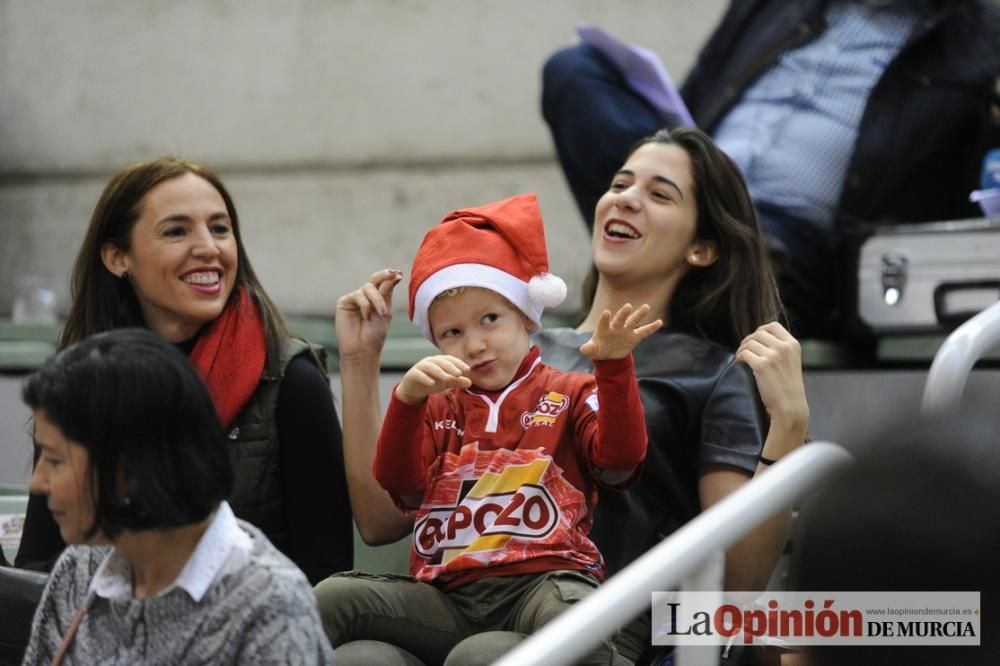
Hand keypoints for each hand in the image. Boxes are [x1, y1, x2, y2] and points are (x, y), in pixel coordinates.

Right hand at [335, 269, 402, 359]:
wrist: (363, 349)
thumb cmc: (375, 334)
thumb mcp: (385, 311)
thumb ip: (387, 293)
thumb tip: (395, 274)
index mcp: (377, 299)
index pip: (383, 283)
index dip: (390, 276)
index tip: (399, 274)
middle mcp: (365, 297)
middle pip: (374, 279)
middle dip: (384, 275)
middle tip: (393, 274)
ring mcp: (354, 299)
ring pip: (368, 288)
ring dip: (377, 300)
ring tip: (382, 314)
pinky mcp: (344, 302)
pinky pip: (358, 295)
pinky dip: (365, 306)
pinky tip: (366, 318)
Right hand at [396, 355, 471, 404]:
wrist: (413, 389)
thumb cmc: (432, 382)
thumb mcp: (446, 383)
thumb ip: (457, 381)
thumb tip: (470, 382)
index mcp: (439, 361)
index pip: (450, 359)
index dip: (458, 363)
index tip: (467, 369)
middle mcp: (430, 361)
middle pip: (441, 362)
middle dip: (450, 367)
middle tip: (459, 373)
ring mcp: (420, 367)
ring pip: (430, 367)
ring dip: (439, 372)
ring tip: (447, 378)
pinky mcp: (412, 374)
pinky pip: (419, 375)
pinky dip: (425, 378)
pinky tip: (432, 383)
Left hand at [579, 303, 662, 359]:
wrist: (609, 353)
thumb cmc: (599, 348)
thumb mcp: (593, 350)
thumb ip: (589, 348)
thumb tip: (582, 350)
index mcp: (604, 329)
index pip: (604, 322)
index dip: (605, 318)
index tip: (607, 312)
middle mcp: (616, 327)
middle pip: (620, 319)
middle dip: (623, 313)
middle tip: (628, 306)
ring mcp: (626, 331)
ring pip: (633, 321)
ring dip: (639, 315)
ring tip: (646, 307)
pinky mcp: (634, 337)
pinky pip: (644, 331)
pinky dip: (651, 327)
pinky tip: (659, 322)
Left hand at [736, 322, 808, 442]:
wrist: (790, 408)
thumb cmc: (788, 388)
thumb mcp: (791, 362)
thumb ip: (781, 349)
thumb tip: (759, 338)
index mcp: (793, 344)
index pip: (773, 326)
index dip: (760, 331)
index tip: (755, 340)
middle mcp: (784, 347)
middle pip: (758, 333)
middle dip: (749, 341)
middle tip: (745, 351)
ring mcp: (773, 356)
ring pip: (749, 343)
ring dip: (742, 349)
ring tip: (742, 358)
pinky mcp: (761, 366)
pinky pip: (744, 354)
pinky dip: (739, 358)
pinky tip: (740, 364)